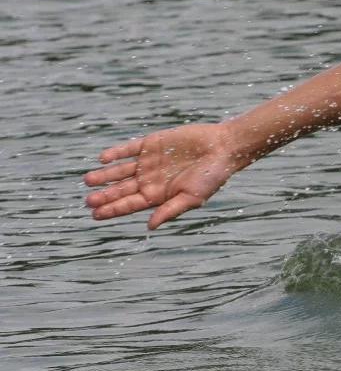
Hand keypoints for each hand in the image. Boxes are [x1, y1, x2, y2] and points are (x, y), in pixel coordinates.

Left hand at [85, 123, 248, 228]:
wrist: (222, 148)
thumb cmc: (212, 177)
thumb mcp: (192, 198)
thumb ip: (170, 210)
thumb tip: (149, 226)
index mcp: (159, 195)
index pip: (130, 205)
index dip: (112, 210)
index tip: (95, 215)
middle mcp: (150, 180)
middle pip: (121, 190)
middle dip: (104, 195)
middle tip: (88, 200)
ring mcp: (149, 162)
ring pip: (120, 170)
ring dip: (105, 176)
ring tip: (88, 181)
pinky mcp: (151, 144)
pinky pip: (129, 149)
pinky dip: (116, 153)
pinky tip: (103, 159)